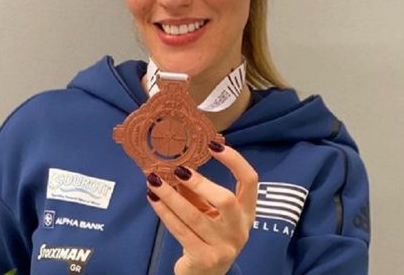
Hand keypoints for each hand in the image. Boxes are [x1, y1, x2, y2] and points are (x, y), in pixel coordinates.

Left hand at [146, 143, 257, 274]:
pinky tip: (153, 199)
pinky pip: (181, 231)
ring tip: (154, 180)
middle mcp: (240, 229)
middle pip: (226, 199)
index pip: (250, 181)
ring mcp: (224, 246)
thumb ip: (198, 191)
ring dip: (171, 196)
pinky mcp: (205, 258)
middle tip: (178, 169)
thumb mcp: (209, 212)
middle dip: (200, 182)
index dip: (234, 161)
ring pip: (195, 216)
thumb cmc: (209, 236)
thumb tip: (178, 164)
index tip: (213, 145)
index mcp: (246, 212)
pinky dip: (164, 212)